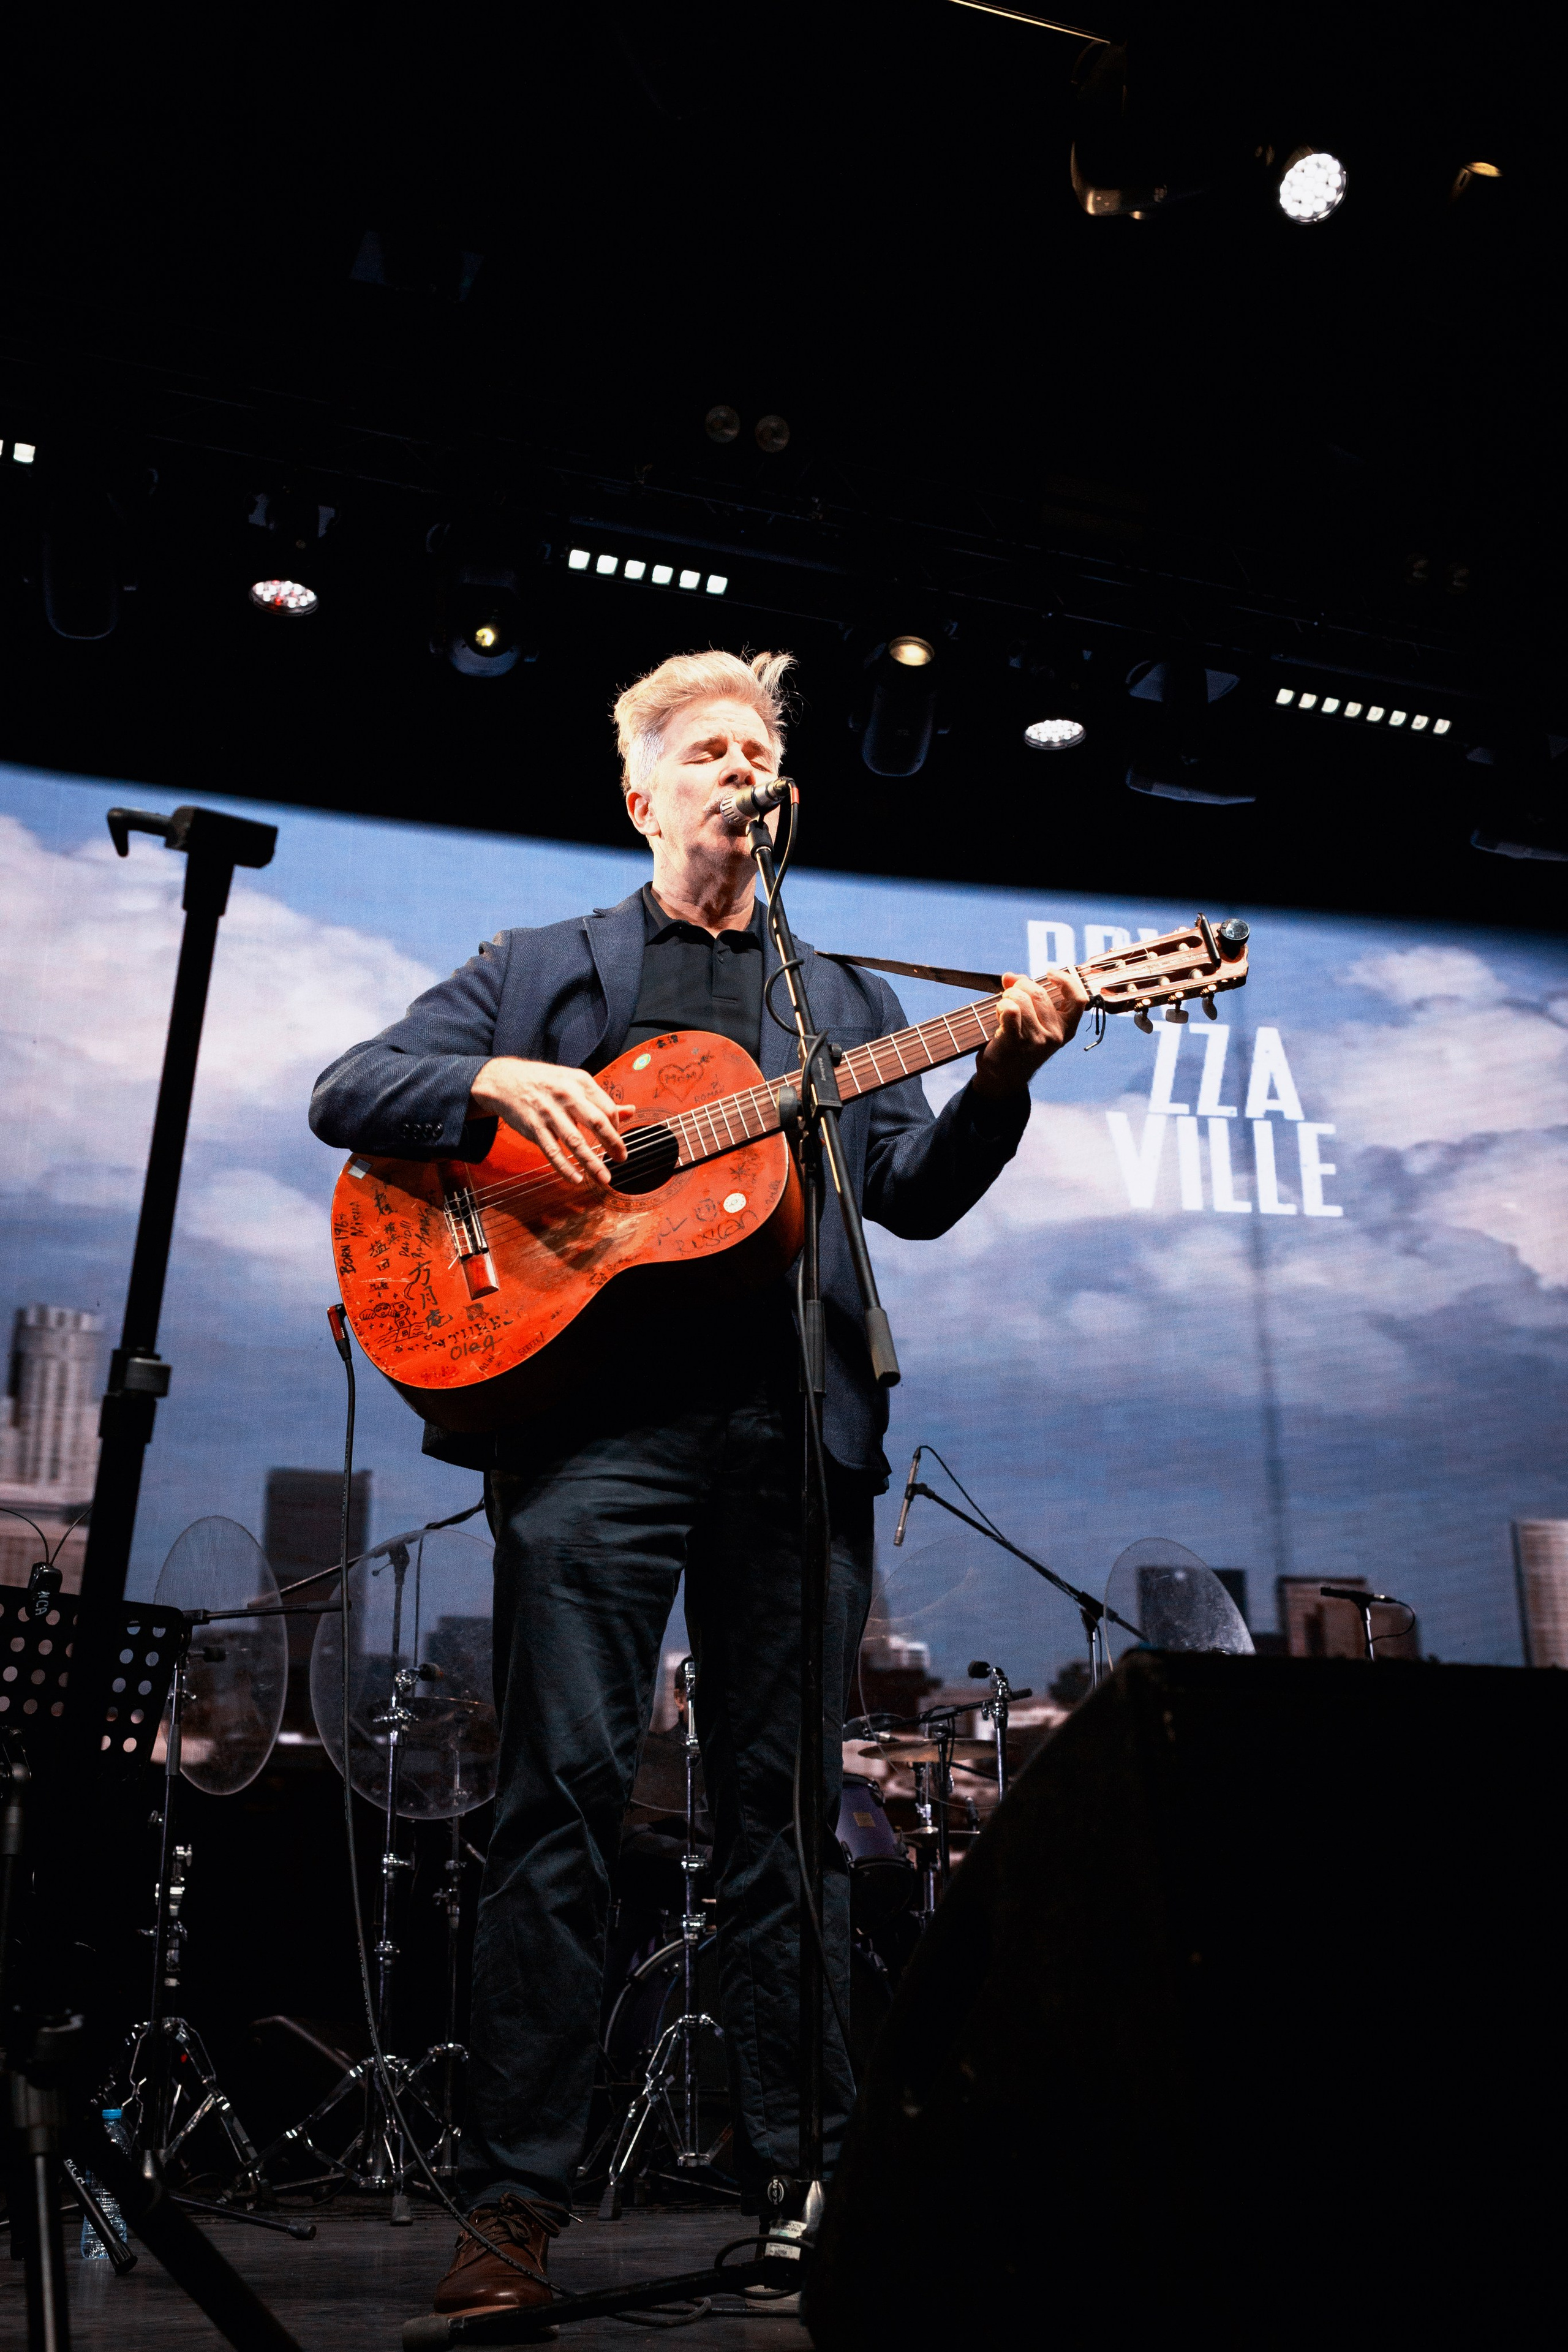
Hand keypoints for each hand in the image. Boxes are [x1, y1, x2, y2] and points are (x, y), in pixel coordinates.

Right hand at [470, 1058, 637, 1185]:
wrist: (505, 1080)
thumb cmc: (545, 1082)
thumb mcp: (575, 1082)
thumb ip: (602, 1100)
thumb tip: (631, 1111)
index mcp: (581, 1082)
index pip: (608, 1109)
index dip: (617, 1127)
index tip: (617, 1140)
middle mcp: (567, 1095)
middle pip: (597, 1123)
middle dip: (613, 1144)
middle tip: (622, 1159)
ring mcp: (550, 1112)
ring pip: (576, 1141)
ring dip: (592, 1163)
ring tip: (604, 1178)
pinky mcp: (535, 1127)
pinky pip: (553, 1151)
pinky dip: (565, 1168)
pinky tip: (576, 1179)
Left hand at [971, 969, 1089, 1097]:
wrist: (1002, 1078)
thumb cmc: (1018, 1045)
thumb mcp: (1032, 1022)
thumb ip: (1027, 996)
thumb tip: (1010, 976)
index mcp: (1066, 1029)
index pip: (1079, 1000)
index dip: (1066, 980)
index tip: (1050, 972)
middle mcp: (1056, 1035)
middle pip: (1038, 992)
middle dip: (1019, 987)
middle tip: (1009, 995)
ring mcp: (1038, 1040)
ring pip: (1021, 999)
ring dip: (1006, 998)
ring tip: (1002, 1008)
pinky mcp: (1018, 1042)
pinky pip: (1010, 1010)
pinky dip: (1001, 1006)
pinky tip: (998, 1014)